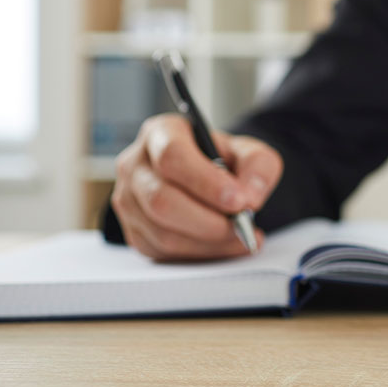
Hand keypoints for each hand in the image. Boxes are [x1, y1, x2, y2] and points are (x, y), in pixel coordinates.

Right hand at [110, 114, 282, 260]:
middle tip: (243, 225)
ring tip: (241, 235)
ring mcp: (128, 200)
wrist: (208, 178)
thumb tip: (250, 197)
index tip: (239, 200)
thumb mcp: (249, 152)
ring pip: (162, 232)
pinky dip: (201, 253)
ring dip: (209, 241)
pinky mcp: (134, 231)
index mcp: (161, 133)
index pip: (173, 157)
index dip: (206, 183)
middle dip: (209, 220)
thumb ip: (258, 166)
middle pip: (162, 200)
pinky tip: (225, 244)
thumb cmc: (223, 161)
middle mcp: (135, 165)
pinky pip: (164, 251)